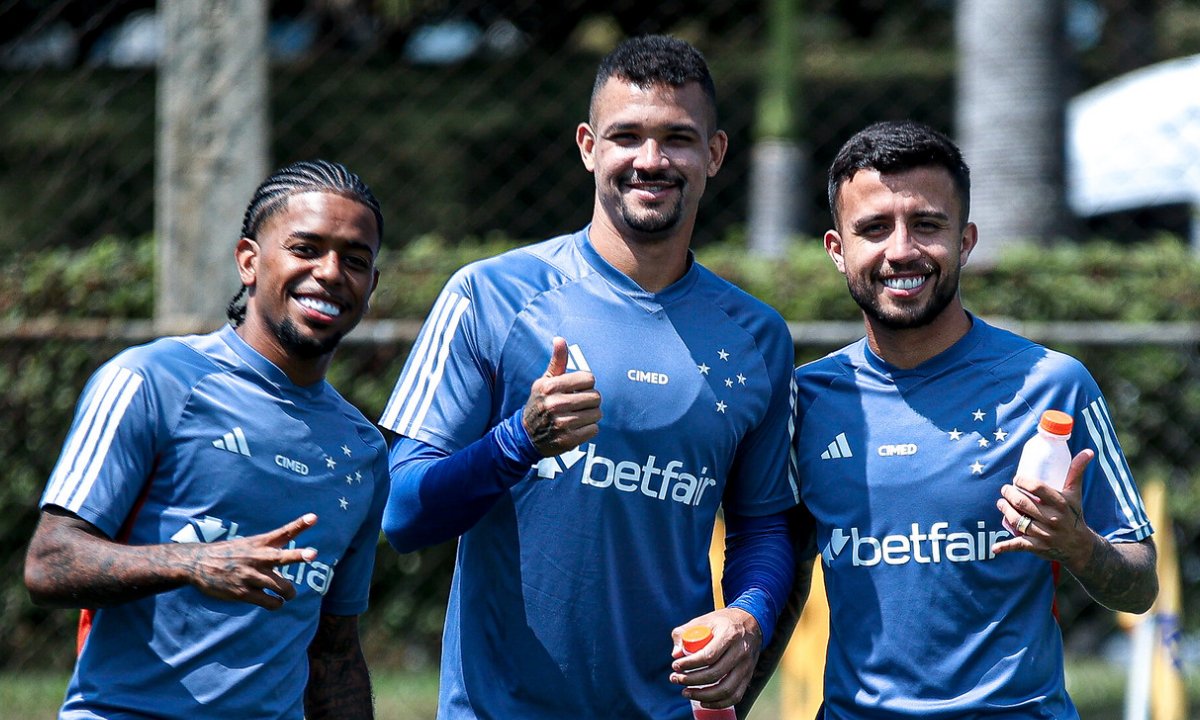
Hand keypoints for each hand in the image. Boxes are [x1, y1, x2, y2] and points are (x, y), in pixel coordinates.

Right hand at [187, 513, 318, 609]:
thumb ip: (270, 547)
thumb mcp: (248, 544)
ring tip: (289, 595)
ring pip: (281, 587)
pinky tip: (276, 603)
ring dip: (290, 593)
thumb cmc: (228, 554)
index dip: (300, 524)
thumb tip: (293, 555)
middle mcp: (257, 557)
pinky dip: (276, 604)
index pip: (284, 532)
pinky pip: (269, 602)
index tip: (314, 517)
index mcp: (259, 543)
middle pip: (282, 556)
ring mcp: (250, 575)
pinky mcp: (243, 592)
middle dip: (298, 555)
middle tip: (312, 554)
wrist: (197, 563)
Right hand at [523, 336, 601, 455]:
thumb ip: (556, 362)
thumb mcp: (544, 381)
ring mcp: (561, 424)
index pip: (588, 378)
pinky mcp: (568, 440)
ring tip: (578, 416)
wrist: (526, 436)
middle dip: (590, 400)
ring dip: (591, 415)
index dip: (586, 384)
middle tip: (580, 404)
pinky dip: (589, 429)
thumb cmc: (540, 403)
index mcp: (549, 387)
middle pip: (595, 397)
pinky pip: (594, 429)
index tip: (578, 389)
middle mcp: (554, 404)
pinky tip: (577, 427)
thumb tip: (560, 339)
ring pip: (597, 414)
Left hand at [669, 607, 762, 708]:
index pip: (708, 656)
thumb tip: (676, 655)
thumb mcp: (703, 620)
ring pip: (725, 689)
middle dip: (691, 680)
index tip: (676, 665)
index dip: (690, 664)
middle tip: (676, 679)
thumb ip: (684, 633)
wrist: (751, 622)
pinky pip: (735, 696)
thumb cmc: (723, 621)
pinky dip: (718, 703)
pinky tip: (703, 701)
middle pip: (715, 674)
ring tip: (685, 692)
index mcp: (729, 635)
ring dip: (702, 695)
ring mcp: (746, 666)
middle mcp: (740, 652)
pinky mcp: (748, 676)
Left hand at [993, 449, 1100, 568]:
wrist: (1080, 547)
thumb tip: (1088, 451)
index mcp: (1061, 503)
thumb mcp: (1075, 494)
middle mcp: (1053, 519)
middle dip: (1009, 494)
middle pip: (1022, 503)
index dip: (1022, 481)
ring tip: (1001, 503)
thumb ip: (1076, 472)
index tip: (1016, 479)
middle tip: (1005, 490)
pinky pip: (1019, 546)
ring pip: (1017, 520)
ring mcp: (1044, 534)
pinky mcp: (1038, 547)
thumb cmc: (1073, 515)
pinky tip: (994, 548)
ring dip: (1005, 510)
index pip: (1037, 488)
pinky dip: (1005, 547)